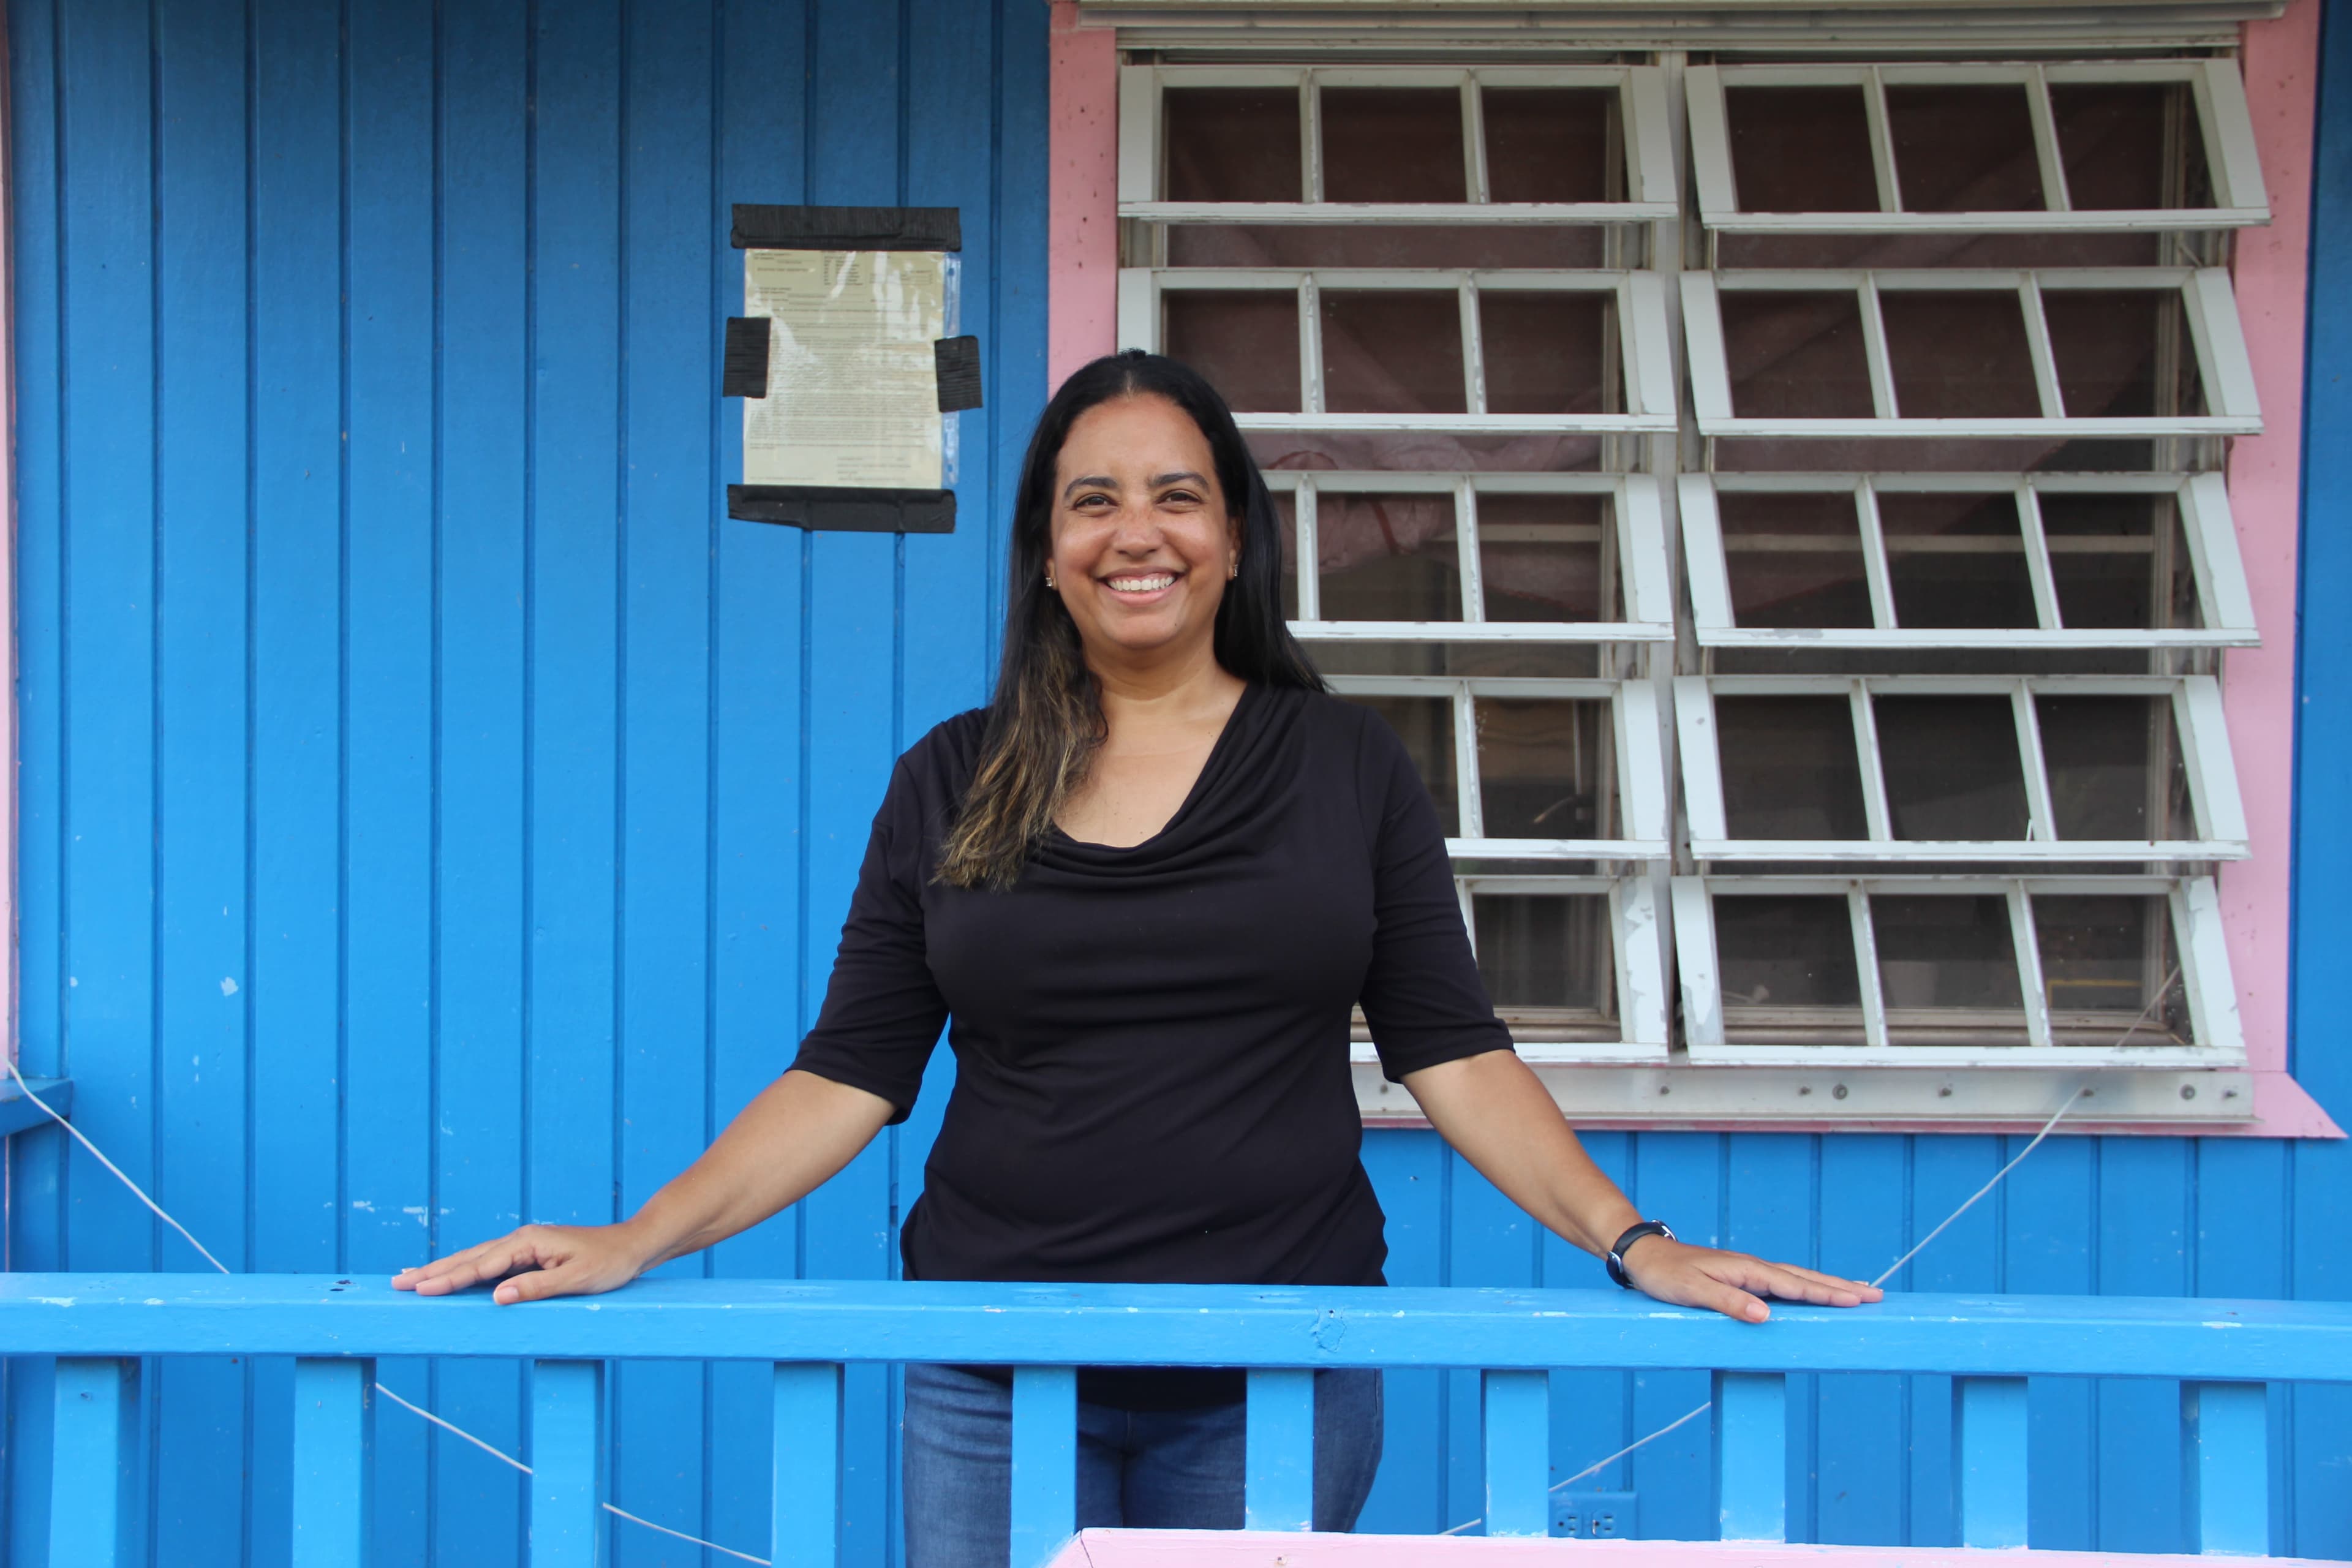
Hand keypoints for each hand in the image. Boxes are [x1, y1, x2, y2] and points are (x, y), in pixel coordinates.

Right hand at [392, 1222, 654, 1304]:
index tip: (418, 1289)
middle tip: (397, 1283)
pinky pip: (489, 1263)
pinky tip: (452, 1275)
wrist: (631, 1246)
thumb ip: (537, 1288)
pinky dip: (465, 1269)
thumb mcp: (576, 1281)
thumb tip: (498, 1297)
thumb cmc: (608, 1264)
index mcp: (528, 1242)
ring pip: (475, 1259)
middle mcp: (521, 1239)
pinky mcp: (528, 1254)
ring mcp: (523, 1245)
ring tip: (411, 1278)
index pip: (480, 1265)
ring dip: (443, 1269)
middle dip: (433, 1271)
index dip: (448, 1280)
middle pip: (469, 1258)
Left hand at [1619, 1235, 1881, 1322]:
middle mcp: (1753, 1269)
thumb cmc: (1664, 1276)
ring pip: (1797, 1280)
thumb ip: (1728, 1304)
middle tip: (1876, 1295)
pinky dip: (1804, 1288)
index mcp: (1747, 1270)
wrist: (1643, 1257)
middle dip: (1840, 1288)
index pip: (1796, 1285)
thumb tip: (1765, 1316)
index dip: (1828, 1294)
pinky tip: (1811, 1294)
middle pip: (1805, 1279)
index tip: (1860, 1300)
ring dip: (1827, 1286)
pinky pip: (1782, 1285)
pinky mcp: (1741, 1279)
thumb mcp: (1692, 1292)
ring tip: (1857, 1293)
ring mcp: (1748, 1273)